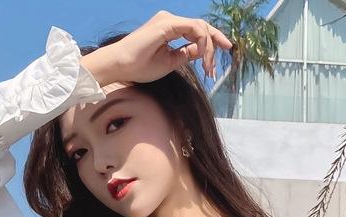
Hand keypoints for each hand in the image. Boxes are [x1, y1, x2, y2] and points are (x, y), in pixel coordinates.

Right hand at [81, 10, 231, 85]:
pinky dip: (202, 43)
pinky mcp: (167, 24)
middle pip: (202, 26)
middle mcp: (171, 21)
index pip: (197, 30)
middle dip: (215, 43)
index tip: (223, 54)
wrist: (122, 65)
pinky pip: (193, 29)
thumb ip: (186, 54)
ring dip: (208, 48)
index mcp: (171, 28)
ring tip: (208, 67)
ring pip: (200, 28)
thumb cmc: (140, 66)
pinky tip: (202, 58)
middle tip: (219, 62)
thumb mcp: (170, 62)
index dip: (212, 41)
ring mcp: (169, 20)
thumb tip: (200, 52)